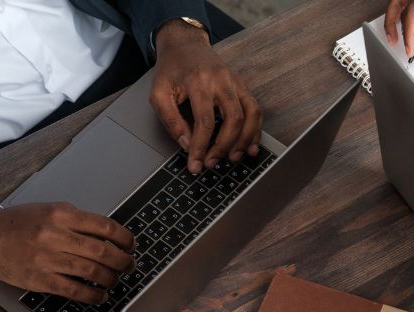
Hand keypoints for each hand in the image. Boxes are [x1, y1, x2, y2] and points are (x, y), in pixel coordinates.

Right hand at [0, 203, 134, 303]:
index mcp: (62, 215)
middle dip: (123, 261)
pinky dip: (92, 295)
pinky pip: (74, 290)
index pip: (105, 226)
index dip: (124, 238)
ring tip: (115, 280)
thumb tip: (108, 235)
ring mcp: (47, 258)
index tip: (131, 245)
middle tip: (129, 265)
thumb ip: (77, 221)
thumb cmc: (18, 224)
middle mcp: (56, 235)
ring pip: (92, 271)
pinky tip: (100, 296)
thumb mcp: (50, 210)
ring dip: (110, 279)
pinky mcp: (40, 279)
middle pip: (102, 251)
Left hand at [150, 19, 262, 172]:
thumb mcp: (158, 92)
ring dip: (245, 140)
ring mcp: (235, 82)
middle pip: (233, 119)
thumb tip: (186, 144)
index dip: (201, 147)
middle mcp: (221, 80)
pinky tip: (250, 146)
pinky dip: (255, 130)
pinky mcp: (242, 86)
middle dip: (224, 146)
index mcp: (198, 81)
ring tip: (234, 158)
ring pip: (250, 114)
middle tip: (212, 162)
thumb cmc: (171, 70)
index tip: (195, 164)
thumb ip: (170, 119)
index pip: (204, 121)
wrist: (185, 44)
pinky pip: (255, 109)